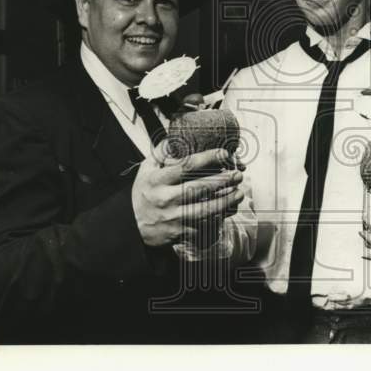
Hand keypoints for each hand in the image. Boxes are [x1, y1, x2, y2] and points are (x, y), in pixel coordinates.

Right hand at [131, 144, 245, 246]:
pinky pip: (204, 227)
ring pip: (205, 210)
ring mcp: (173, 218)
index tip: (224, 153)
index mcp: (158, 180)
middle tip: (238, 174)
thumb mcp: (145, 170)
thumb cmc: (143, 194)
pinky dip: (219, 219)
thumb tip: (177, 136)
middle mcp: (165, 199)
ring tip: (239, 193)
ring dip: (226, 201)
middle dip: (223, 180)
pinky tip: (229, 211)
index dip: (208, 158)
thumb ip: (161, 152)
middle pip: (199, 188)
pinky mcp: (180, 234)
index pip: (186, 166)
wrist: (131, 227)